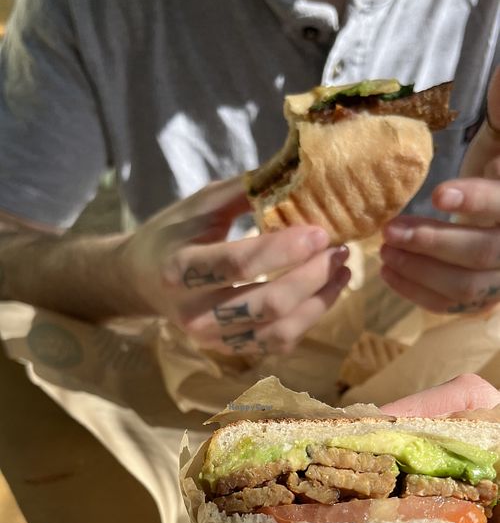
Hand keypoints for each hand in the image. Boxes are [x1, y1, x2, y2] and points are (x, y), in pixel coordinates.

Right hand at [121, 177, 349, 355]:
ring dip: (319, 301)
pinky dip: (309, 319)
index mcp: (180, 269)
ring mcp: (212, 338)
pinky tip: (327, 293)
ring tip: (342, 271)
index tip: (321, 232)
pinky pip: (278, 344)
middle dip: (313, 277)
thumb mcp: (199, 204)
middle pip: (267, 304)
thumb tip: (300, 171)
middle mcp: (194, 312)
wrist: (140, 280)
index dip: (285, 250)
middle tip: (340, 250)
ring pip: (279, 332)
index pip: (239, 264)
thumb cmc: (174, 234)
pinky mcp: (229, 350)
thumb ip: (245, 191)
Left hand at [380, 67, 499, 314]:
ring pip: (463, 286)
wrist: (498, 216)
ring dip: (418, 269)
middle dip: (432, 241)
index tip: (437, 193)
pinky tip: (388, 272)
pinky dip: (415, 291)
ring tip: (384, 250)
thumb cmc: (496, 169)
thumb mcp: (499, 145)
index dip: (475, 201)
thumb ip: (499, 119)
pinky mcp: (482, 299)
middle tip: (389, 230)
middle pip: (481, 253)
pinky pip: (448, 305)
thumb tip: (497, 74)